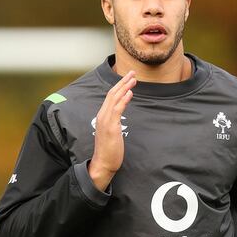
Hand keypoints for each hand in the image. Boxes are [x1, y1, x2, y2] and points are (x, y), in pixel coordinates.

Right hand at [89, 70, 135, 190]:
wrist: (103, 163)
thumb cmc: (109, 150)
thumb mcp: (112, 133)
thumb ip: (114, 123)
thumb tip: (119, 118)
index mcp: (103, 116)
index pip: (111, 96)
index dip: (120, 86)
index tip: (129, 78)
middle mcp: (102, 115)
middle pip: (112, 93)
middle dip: (123, 82)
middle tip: (132, 72)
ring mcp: (106, 120)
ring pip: (114, 98)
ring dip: (125, 87)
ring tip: (134, 79)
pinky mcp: (111, 127)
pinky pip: (117, 109)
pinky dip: (124, 99)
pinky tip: (130, 92)